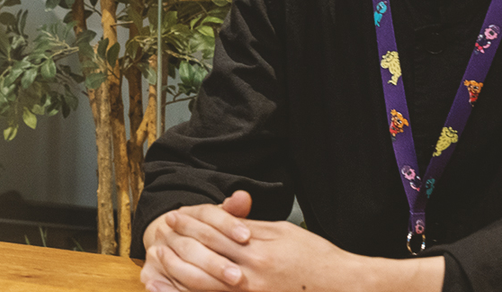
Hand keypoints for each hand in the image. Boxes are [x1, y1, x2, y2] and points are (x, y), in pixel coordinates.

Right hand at [141, 191, 253, 291]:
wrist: (175, 247)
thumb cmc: (210, 237)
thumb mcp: (222, 222)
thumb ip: (233, 212)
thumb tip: (243, 197)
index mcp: (185, 214)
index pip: (205, 214)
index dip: (226, 224)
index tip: (246, 236)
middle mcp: (167, 231)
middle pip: (191, 246)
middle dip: (215, 262)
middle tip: (238, 275)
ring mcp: (156, 252)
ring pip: (177, 266)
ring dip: (201, 279)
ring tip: (227, 285)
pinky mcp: (149, 273)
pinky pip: (160, 284)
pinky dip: (170, 291)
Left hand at [141, 191, 442, 291]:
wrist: (346, 285)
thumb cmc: (317, 258)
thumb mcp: (284, 232)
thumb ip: (252, 228)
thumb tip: (227, 220)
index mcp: (258, 247)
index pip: (215, 232)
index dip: (190, 224)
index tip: (173, 217)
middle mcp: (253, 272)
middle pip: (205, 258)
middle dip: (178, 249)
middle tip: (156, 240)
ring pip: (205, 285)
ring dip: (178, 276)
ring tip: (157, 267)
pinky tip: (180, 290)